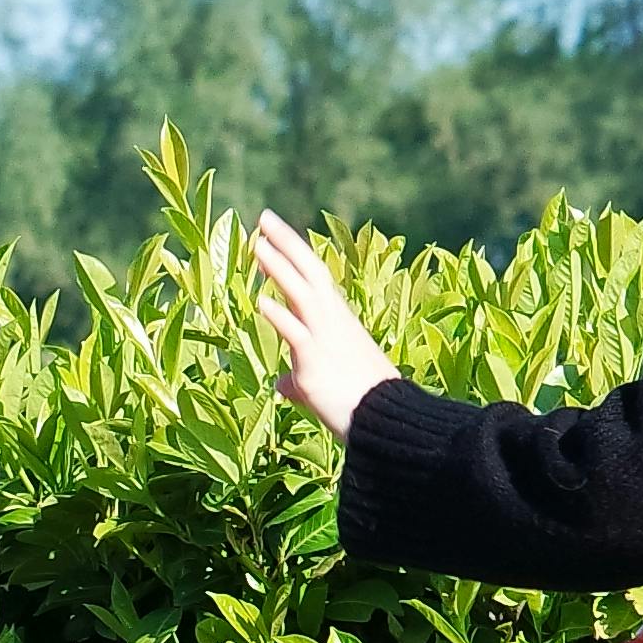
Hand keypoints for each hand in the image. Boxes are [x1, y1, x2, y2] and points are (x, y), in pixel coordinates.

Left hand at [249, 211, 395, 438]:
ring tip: (256, 244)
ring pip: (302, 295)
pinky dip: (280, 317)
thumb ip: (300, 380)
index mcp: (340, 322)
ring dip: (280, 268)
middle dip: (287, 244)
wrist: (386, 424)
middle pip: (310, 273)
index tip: (272, 235)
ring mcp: (325, 342)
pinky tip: (261, 301)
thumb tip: (281, 385)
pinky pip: (297, 335)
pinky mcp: (317, 366)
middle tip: (263, 218)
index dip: (294, 254)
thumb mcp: (327, 386)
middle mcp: (334, 324)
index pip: (315, 278)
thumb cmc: (362, 404)